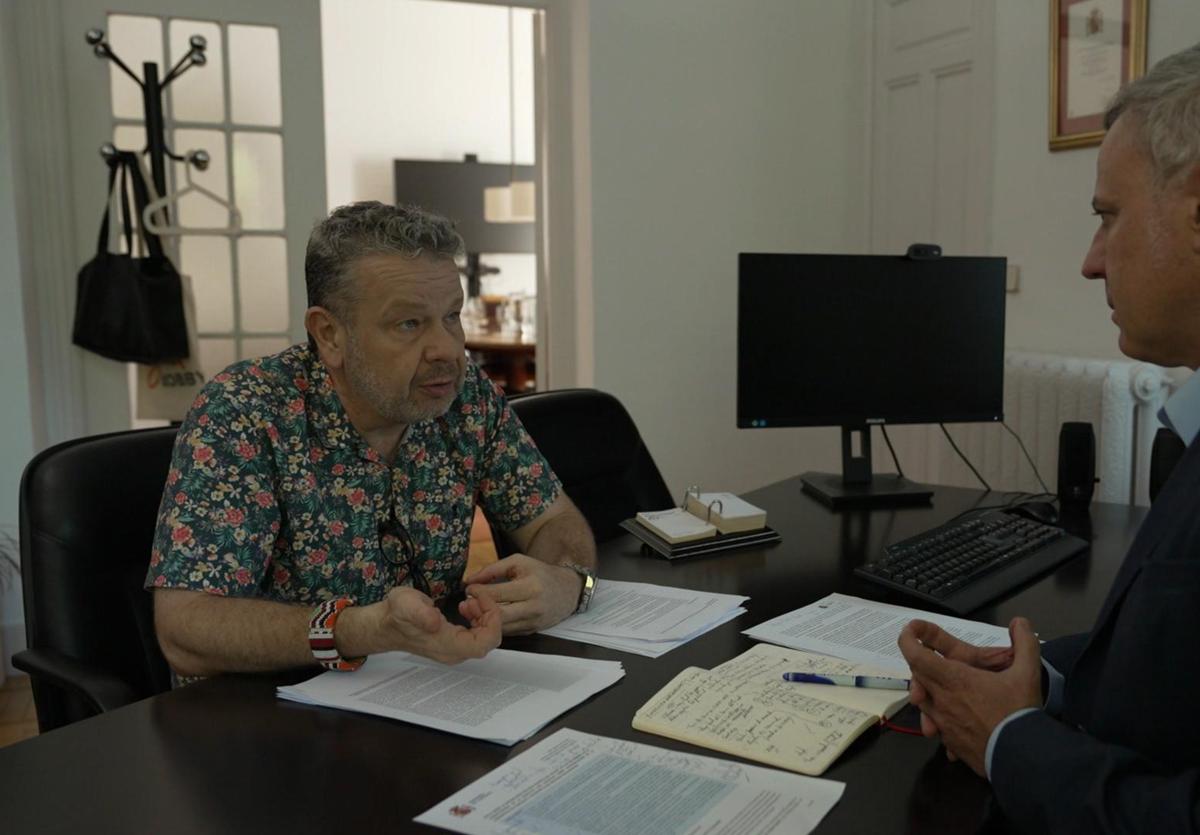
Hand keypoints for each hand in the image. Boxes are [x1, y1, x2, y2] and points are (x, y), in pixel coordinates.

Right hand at [367, 586, 500, 664]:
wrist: (385, 624)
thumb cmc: (396, 614)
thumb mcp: (406, 605)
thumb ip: (421, 614)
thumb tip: (435, 622)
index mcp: (447, 646)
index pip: (485, 643)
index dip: (492, 621)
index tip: (482, 599)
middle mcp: (454, 653)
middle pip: (488, 639)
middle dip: (488, 614)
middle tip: (475, 596)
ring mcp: (454, 649)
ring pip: (484, 636)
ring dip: (484, 615)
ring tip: (468, 600)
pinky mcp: (453, 643)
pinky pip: (477, 634)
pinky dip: (478, 618)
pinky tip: (466, 606)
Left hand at [463, 554, 582, 633]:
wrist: (568, 591)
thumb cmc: (540, 573)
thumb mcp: (518, 563)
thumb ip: (492, 569)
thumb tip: (469, 581)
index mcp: (530, 587)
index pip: (497, 594)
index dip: (478, 592)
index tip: (468, 588)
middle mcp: (533, 607)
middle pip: (497, 615)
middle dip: (477, 609)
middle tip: (466, 603)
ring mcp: (533, 622)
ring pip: (500, 627)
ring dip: (483, 620)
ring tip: (473, 610)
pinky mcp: (531, 632)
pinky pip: (507, 632)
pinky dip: (494, 625)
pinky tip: (486, 617)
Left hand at [898, 617, 1041, 775]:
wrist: (1023, 759)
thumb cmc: (1019, 713)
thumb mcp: (1028, 673)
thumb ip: (1024, 643)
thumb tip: (1019, 622)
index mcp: (954, 679)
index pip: (916, 655)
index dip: (907, 639)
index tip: (909, 631)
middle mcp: (942, 700)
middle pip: (917, 677)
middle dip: (921, 665)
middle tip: (933, 659)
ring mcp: (943, 724)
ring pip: (923, 704)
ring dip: (928, 692)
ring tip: (944, 689)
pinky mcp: (951, 744)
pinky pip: (937, 726)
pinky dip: (941, 718)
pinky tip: (958, 719)